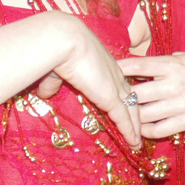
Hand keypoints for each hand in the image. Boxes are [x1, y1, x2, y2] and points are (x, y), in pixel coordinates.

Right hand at [39, 15, 142, 148]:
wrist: (63, 40)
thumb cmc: (57, 50)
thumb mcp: (54, 69)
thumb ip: (53, 82)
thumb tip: (45, 93)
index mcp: (103, 65)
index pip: (118, 85)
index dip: (122, 97)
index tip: (124, 108)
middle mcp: (114, 74)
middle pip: (130, 97)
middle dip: (135, 113)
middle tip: (139, 128)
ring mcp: (114, 85)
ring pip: (131, 109)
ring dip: (135, 126)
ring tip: (138, 141)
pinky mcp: (110, 97)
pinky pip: (124, 118)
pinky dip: (129, 132)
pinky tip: (134, 143)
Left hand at [117, 52, 184, 141]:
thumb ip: (169, 60)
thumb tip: (148, 62)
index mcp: (173, 64)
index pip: (138, 65)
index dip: (120, 68)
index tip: (108, 70)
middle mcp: (173, 84)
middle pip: (135, 94)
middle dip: (122, 96)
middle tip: (114, 98)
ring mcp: (179, 105)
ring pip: (142, 115)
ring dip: (131, 115)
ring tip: (125, 114)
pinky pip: (157, 131)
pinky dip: (145, 130)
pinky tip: (141, 126)